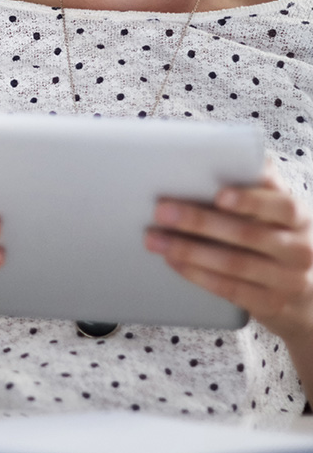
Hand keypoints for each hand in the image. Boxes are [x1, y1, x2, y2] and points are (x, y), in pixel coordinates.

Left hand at [145, 169, 312, 343]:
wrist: (309, 291)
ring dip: (188, 251)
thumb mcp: (278, 209)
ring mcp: (288, 281)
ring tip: (155, 239)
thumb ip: (259, 182)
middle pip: (247, 234)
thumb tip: (225, 148)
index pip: (281, 205)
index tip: (218, 195)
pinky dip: (197, 275)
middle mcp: (299, 249)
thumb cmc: (279, 233)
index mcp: (300, 217)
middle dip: (199, 221)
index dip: (250, 200)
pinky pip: (230, 290)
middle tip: (161, 211)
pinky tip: (173, 262)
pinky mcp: (271, 304)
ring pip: (234, 264)